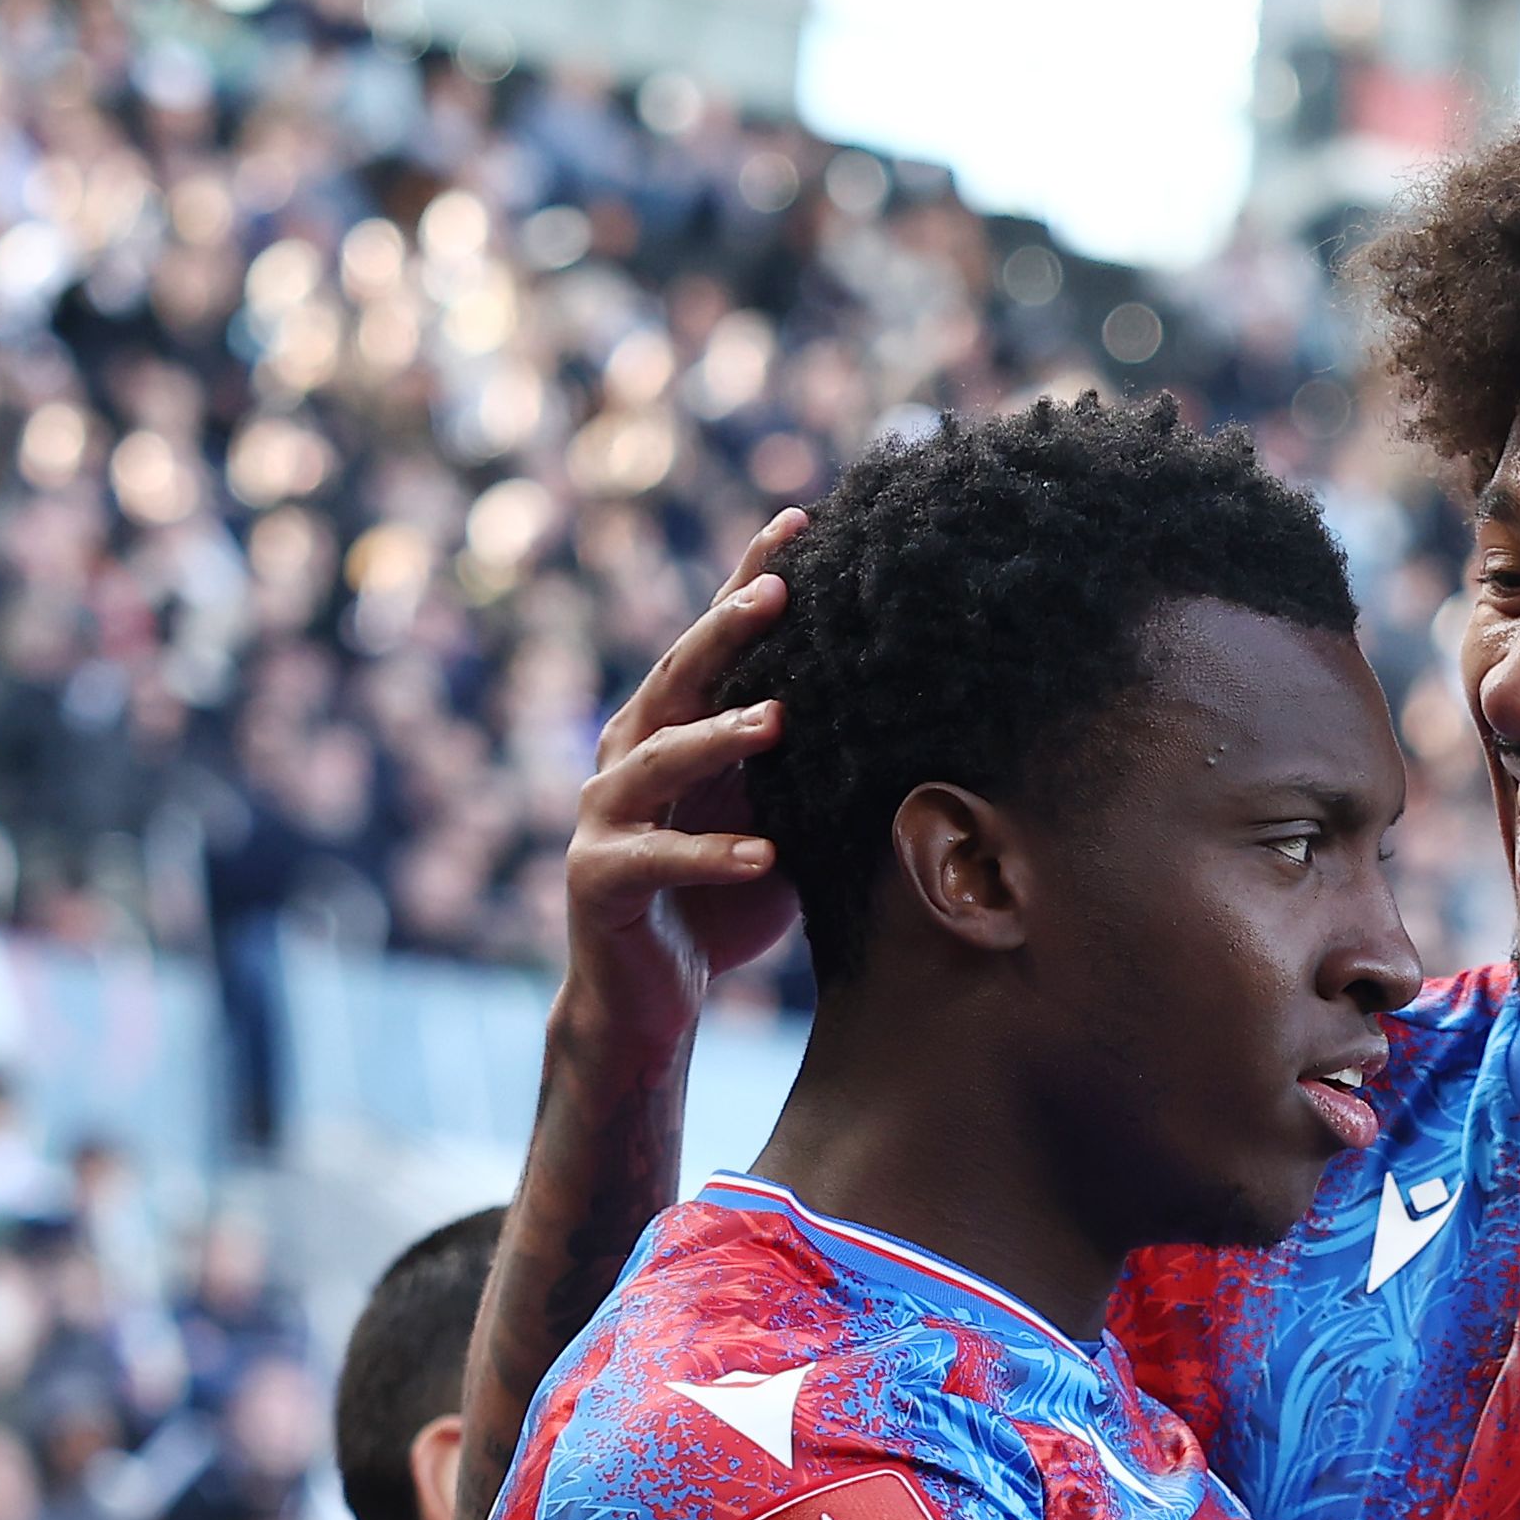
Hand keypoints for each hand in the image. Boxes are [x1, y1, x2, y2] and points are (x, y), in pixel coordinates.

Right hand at [562, 508, 808, 1056]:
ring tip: (780, 720)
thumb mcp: (785, 819)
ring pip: (656, 760)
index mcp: (674, 730)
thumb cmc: (726, 899)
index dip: (750, 581)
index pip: (713, 644)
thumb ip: (819, 768)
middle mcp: (629, 757)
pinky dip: (710, 855)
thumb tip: (922, 720)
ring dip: (719, 737)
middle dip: (726, 631)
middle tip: (779, 591)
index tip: (801, 523)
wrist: (651, 996)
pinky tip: (765, 855)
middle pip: (676, 678)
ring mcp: (604, 816)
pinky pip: (655, 858)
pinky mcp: (598, 879)